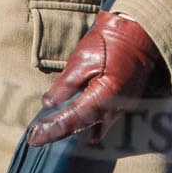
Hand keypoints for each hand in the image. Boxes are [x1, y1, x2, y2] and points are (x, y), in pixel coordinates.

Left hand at [25, 12, 158, 145]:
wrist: (136, 34)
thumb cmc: (108, 43)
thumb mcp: (80, 61)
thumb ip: (64, 86)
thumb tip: (48, 104)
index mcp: (103, 97)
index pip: (72, 120)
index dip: (52, 129)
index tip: (34, 137)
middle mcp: (114, 108)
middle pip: (81, 128)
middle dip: (58, 133)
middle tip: (36, 138)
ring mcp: (122, 107)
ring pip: (93, 128)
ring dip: (72, 129)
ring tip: (49, 132)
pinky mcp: (124, 103)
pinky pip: (103, 121)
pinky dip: (88, 124)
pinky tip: (74, 125)